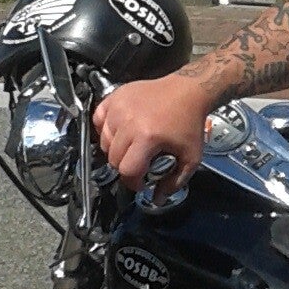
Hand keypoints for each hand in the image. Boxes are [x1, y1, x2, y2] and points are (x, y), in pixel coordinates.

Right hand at [93, 71, 212, 192]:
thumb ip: (175, 182)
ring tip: (131, 146)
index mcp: (147, 137)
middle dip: (125, 166)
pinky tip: (119, 131)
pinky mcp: (115, 96)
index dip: (133, 181)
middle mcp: (129, 122)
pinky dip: (105, 128)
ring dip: (115, 149)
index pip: (126, 170)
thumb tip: (157, 198)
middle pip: (113, 158)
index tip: (141, 180)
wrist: (188, 90)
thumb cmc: (189, 122)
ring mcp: (119, 107)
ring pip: (104, 141)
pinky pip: (98, 119)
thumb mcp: (191, 157)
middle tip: (138, 163)